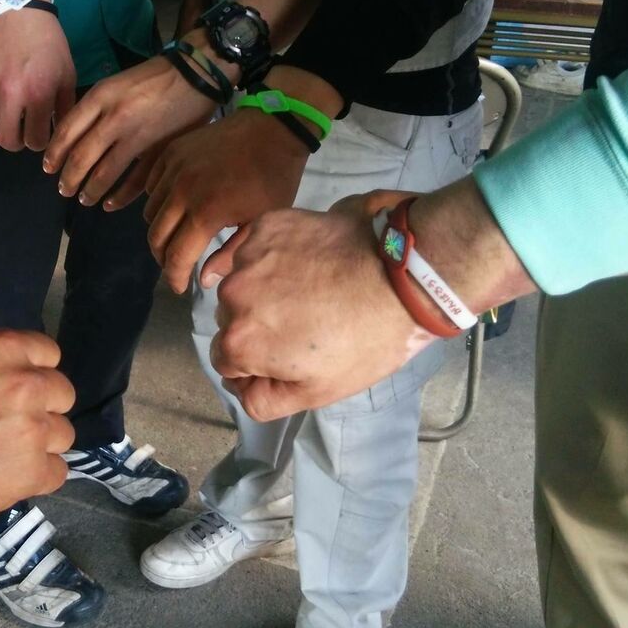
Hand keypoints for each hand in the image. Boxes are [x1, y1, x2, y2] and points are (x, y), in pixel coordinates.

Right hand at [0, 8, 76, 150]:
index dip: (39, 142)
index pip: (35, 140)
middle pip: (6, 140)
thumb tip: (60, 131)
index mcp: (38, 95)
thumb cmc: (49, 41)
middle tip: (23, 132)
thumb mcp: (67, 73)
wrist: (18, 8)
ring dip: (3, 116)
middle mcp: (10, 94)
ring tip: (13, 99)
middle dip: (16, 141)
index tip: (41, 133)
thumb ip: (64, 106)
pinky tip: (0, 83)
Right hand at [0, 329, 74, 531]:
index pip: (49, 354)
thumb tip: (9, 389)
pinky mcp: (32, 471)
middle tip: (10, 426)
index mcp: (2, 349)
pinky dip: (37, 477)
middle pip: (62, 394)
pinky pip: (58, 472)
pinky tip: (8, 479)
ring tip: (7, 457)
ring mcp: (33, 429)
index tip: (16, 392)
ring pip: (64, 435)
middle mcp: (26, 383)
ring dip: (41, 444)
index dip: (35, 374)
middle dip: (42, 409)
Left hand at [43, 44, 217, 210]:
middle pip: (80, 157)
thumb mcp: (115, 84)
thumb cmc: (152, 78)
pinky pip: (134, 182)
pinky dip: (119, 197)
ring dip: (90, 191)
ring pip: (104, 174)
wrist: (196, 74)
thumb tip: (72, 139)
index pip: (66, 131)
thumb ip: (93, 109)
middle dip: (68, 179)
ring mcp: (138, 137)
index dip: (53, 154)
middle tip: (63, 189)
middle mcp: (114, 117)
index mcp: (100, 96)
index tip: (48, 168)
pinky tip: (110, 204)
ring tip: (85, 199)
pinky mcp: (158, 151)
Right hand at [144, 108, 310, 292]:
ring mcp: (172, 169)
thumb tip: (202, 280)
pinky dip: (158, 203)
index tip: (180, 288)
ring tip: (176, 237)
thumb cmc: (273, 178)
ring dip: (160, 230)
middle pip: (156, 237)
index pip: (176, 256)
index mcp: (206, 212)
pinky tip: (175, 208)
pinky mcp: (170, 152)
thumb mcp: (260, 222)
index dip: (175, 277)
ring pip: (149, 213)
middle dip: (163, 258)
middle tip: (177, 265)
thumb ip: (230, 254)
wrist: (272, 128)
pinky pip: (151, 187)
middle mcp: (181, 191)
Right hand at [210, 208, 429, 420]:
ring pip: (240, 282)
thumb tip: (239, 388)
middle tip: (303, 322)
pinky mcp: (267, 225)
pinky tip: (298, 262)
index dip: (255, 363)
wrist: (402, 274)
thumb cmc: (366, 338)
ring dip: (262, 289)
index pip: (225, 360)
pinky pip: (251, 247)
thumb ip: (263, 401)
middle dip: (257, 324)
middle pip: (230, 319)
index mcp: (240, 342)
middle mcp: (232, 297)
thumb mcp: (317, 392)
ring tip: (307, 290)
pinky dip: (267, 257)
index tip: (287, 354)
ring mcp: (248, 256)